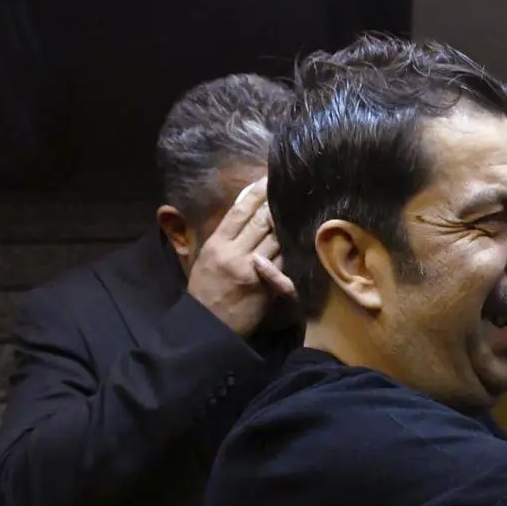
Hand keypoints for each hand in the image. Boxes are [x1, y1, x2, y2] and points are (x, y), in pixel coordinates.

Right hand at [186, 178, 296, 335]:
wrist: (207, 327)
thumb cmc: (204, 292)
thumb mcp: (203, 260)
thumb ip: (221, 239)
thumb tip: (238, 218)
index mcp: (216, 243)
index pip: (238, 211)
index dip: (254, 193)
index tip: (267, 179)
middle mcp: (234, 252)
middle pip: (261, 221)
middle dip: (276, 205)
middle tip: (291, 190)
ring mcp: (252, 268)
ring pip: (277, 240)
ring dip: (289, 226)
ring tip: (302, 210)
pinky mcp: (266, 285)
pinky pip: (284, 263)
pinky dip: (293, 251)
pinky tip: (303, 239)